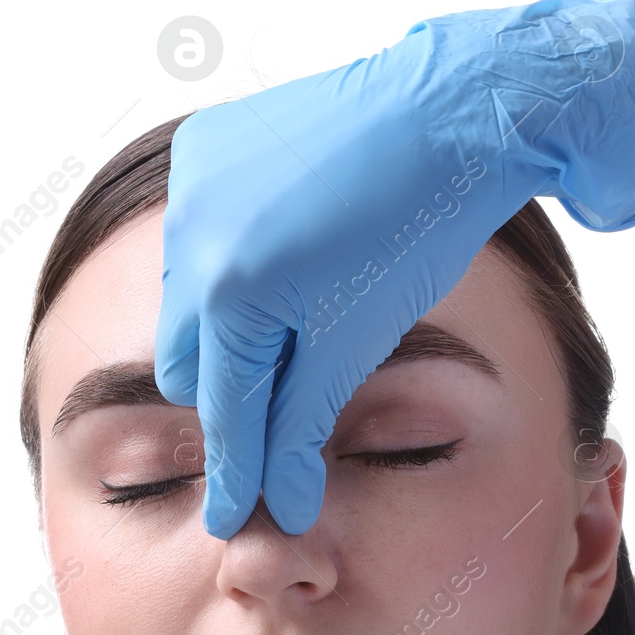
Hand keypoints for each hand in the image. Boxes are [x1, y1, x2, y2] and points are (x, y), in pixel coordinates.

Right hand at [154, 0, 634, 538]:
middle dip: (229, 390)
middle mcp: (190, 233)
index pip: (221, 410)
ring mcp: (192, 182)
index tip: (229, 518)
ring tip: (299, 310)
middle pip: (189, 361)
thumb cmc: (414, 229)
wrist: (446, 116)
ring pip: (188, 298)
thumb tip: (281, 506)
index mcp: (229, 289)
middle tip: (282, 400)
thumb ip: (302, 427)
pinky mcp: (206, 146)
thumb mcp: (354, 346)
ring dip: (229, 323)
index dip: (232, 471)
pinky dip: (231, 260)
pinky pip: (197, 234)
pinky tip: (289, 251)